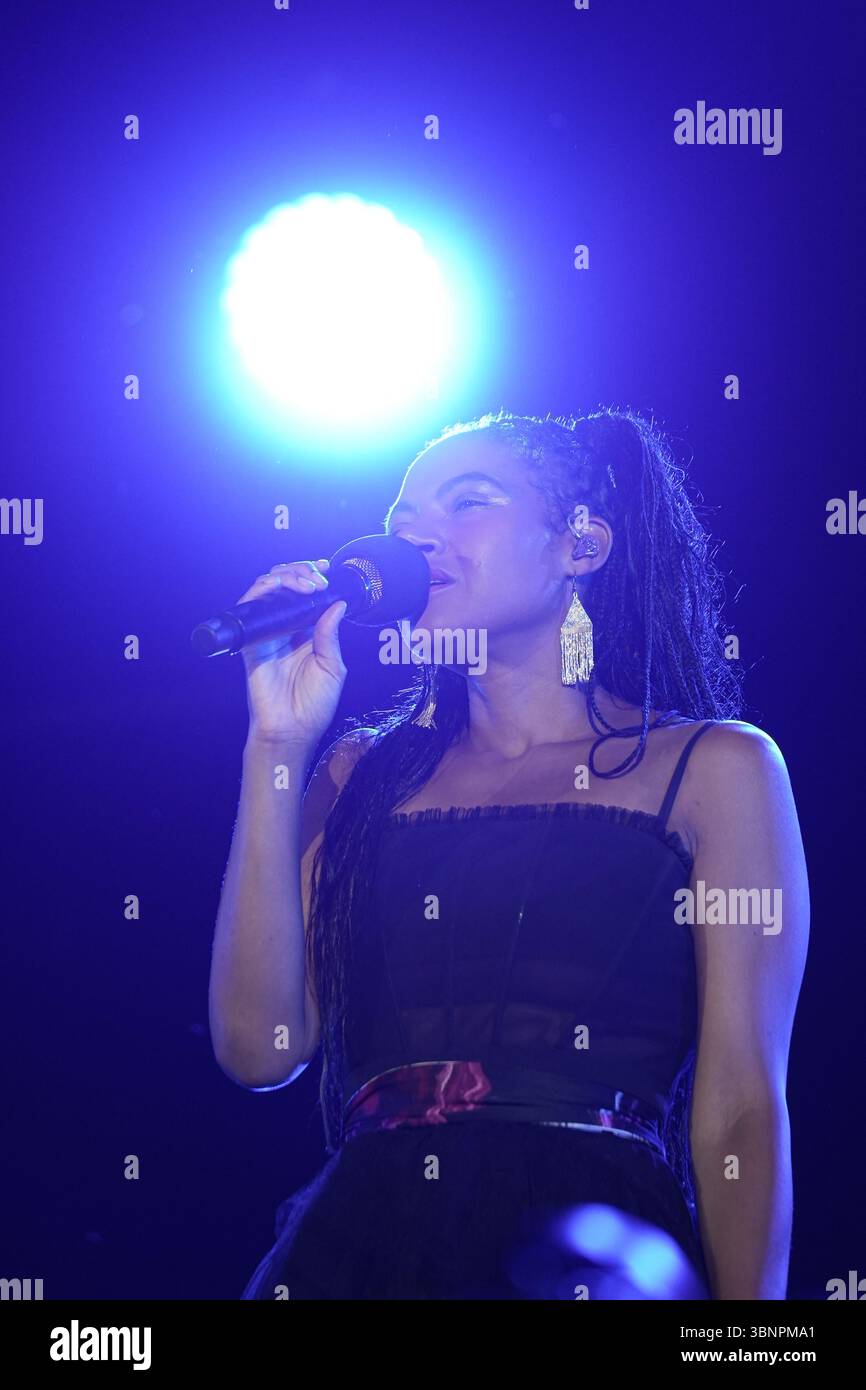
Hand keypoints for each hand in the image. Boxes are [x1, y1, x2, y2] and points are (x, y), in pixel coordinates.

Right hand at [237, 558, 347, 747]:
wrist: (292, 730)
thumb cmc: (313, 706)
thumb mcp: (333, 667)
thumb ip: (329, 635)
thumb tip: (337, 604)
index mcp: (306, 633)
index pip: (306, 595)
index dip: (313, 577)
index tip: (327, 570)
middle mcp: (285, 629)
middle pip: (286, 586)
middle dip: (302, 572)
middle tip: (319, 578)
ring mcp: (267, 633)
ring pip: (268, 590)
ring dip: (287, 577)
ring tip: (306, 583)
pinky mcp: (252, 640)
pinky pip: (251, 608)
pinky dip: (262, 590)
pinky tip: (279, 586)